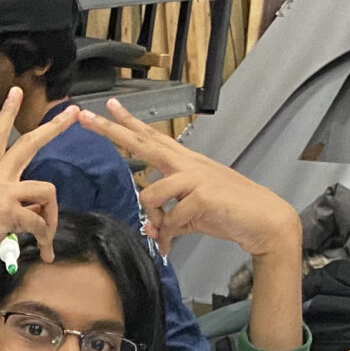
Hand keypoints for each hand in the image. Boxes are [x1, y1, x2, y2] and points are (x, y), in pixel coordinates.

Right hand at [0, 90, 69, 290]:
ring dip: (53, 218)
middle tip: (72, 112)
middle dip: (53, 127)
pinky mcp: (5, 211)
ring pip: (47, 189)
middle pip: (27, 143)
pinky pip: (40, 221)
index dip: (7, 113)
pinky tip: (43, 253)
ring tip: (47, 240)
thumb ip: (7, 210)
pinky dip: (46, 239)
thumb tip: (33, 213)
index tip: (16, 93)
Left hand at [77, 100, 299, 265]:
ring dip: (154, 221)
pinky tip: (174, 243)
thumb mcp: (192, 216)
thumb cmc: (230, 214)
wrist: (265, 221)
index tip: (109, 106)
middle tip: (84, 116)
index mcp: (186, 164)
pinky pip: (169, 219)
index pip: (152, 139)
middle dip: (112, 130)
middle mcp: (188, 164)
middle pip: (144, 142)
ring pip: (150, 194)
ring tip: (167, 235)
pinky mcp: (201, 194)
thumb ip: (169, 219)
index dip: (130, 123)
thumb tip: (151, 228)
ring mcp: (195, 177)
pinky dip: (169, 235)